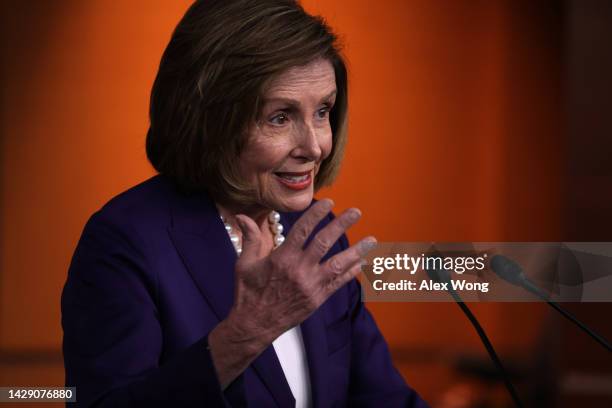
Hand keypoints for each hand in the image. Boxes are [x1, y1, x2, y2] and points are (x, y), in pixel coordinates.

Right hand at [231, 199, 375, 342]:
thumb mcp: (244, 263)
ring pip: (338, 264)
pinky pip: (338, 283)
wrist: (254, 325)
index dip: (317, 214)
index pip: (303, 230)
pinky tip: (362, 263)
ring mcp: (311, 285)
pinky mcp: (317, 299)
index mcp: (282, 258)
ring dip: (357, 250)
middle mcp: (299, 270)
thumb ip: (250, 238)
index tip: (329, 202)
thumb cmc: (248, 293)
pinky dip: (351, 272)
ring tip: (372, 240)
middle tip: (357, 212)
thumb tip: (242, 216)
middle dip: (342, 225)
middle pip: (325, 242)